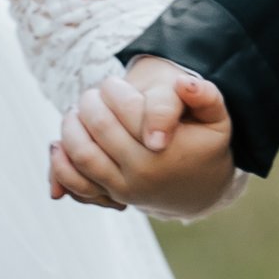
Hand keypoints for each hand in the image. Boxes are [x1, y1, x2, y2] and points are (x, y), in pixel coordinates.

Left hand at [50, 58, 237, 214]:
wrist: (200, 190)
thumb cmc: (205, 146)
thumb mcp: (217, 120)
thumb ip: (206, 97)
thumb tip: (184, 84)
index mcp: (166, 150)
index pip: (126, 110)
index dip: (113, 90)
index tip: (113, 83)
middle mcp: (142, 172)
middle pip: (99, 127)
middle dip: (90, 103)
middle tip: (93, 93)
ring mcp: (123, 188)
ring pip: (81, 154)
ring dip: (72, 127)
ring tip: (78, 111)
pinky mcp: (110, 195)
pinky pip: (75, 180)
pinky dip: (61, 162)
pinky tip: (61, 142)